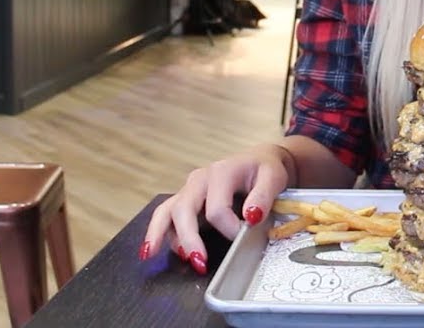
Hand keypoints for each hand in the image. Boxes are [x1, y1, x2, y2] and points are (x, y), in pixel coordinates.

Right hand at [140, 144, 294, 274]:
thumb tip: (251, 216)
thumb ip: (264, 196)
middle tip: (198, 261)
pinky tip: (153, 249)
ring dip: (159, 233)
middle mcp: (200, 180)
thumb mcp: (273, 178)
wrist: (258, 161)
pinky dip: (159, 232)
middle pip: (184, 209)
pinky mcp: (186, 200)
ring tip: (149, 254)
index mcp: (221, 172)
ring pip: (167, 210)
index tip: (243, 237)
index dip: (229, 228)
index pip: (216, 208)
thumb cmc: (264, 170)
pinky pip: (167, 215)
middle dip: (188, 238)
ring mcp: (190, 190)